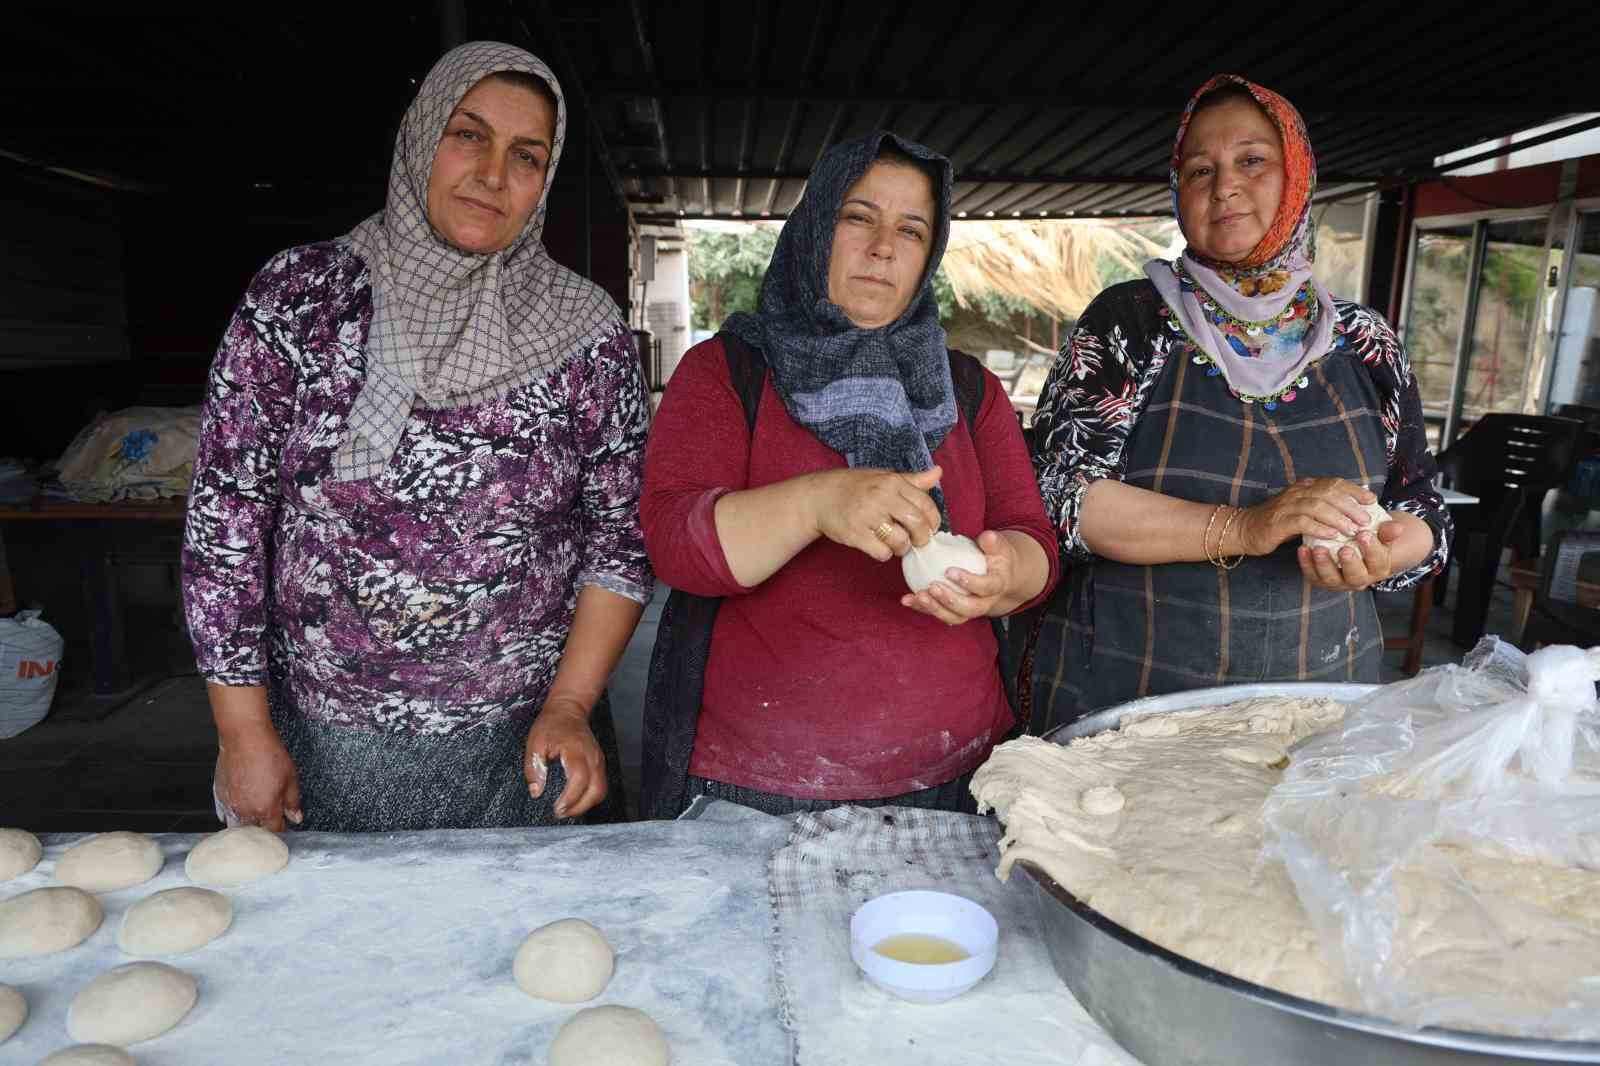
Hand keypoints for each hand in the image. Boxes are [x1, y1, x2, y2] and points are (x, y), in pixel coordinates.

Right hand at [213, 722, 301, 831]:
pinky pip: (224, 814)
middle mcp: (246, 811)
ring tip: (254, 817)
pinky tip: (238, 811)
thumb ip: (292, 801)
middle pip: (255, 831)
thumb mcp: (290, 777)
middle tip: (270, 821)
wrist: (245, 738)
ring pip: (237, 825)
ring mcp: (230, 804)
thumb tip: (295, 817)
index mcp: (266, 808)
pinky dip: (231, 815)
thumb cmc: (268, 754)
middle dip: (264, 829)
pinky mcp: (219, 796)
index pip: (275, 830)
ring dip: (246, 825)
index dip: (282, 829)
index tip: (284, 825)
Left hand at [524, 697, 606, 818]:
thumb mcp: (534, 743)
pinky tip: (575, 799)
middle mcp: (592, 757)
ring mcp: (599, 760)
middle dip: (579, 807)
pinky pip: (600, 785)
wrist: (568, 709)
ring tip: (567, 809)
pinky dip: (590, 797)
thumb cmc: (551, 724)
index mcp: (576, 750)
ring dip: (586, 804)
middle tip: (561, 813)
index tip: (557, 808)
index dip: (570, 798)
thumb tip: (536, 791)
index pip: (579, 779)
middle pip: (596, 790)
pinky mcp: (599, 763)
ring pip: (601, 791)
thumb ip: (534, 768)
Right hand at [810, 466, 943, 561]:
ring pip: (901, 541)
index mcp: (891, 482)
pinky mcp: (855, 534)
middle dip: (922, 538)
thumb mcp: (883, 477)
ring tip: (895, 544)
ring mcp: (867, 516)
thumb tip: (938, 473)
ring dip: (902, 548)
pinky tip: (877, 546)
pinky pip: (881, 552)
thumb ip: (912, 480)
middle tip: (916, 541)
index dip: (933, 521)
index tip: (930, 528)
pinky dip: (883, 553)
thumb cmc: (853, 487)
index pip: (926, 504)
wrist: (818, 497)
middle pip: (917, 525)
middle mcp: (881, 497)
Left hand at [900, 530, 1018, 624]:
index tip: (949, 571)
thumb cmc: (997, 558)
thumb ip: (993, 543)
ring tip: (917, 596)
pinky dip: (922, 608)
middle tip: (932, 587)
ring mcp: (970, 610)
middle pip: (969, 609)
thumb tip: (987, 536)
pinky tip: (907, 600)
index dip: (969, 582)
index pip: (986, 587)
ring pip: (954, 617)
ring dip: (933, 608)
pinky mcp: (955, 612)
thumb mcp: (999, 547)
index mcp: (997, 586)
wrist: (1001, 577)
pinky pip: (940, 614)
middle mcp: (985, 602)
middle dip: (949, 600)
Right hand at [1234, 478, 1378, 556]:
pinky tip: (1332, 536)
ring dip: (1338, 517)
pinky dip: (1319, 528)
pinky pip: (1302, 522)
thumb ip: (1320, 507)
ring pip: (1317, 506)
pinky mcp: (1278, 522)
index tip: (1371, 500)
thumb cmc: (1276, 523)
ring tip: (1353, 529)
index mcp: (1303, 487)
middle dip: (1350, 505)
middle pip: (1328, 493)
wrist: (1244, 529)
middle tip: (1366, 520)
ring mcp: (1286, 506)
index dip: (1354, 490)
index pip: (1333, 483)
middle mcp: (1296, 493)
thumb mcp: (1300, 511)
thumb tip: (1350, 510)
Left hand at [1299, 521, 1402, 590]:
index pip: (1378, 561)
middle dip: (1350, 563)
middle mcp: (1359, 579)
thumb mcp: (1380, 535)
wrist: (1353, 550)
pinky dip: (1306, 563)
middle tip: (1344, 549)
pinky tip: (1303, 549)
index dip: (1371, 549)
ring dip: (1323, 564)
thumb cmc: (1369, 540)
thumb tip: (1397, 527)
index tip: (1364, 534)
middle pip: (1355, 576)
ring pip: (1331, 579)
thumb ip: (1386, 531)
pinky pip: (1312, 575)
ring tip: (1318, 548)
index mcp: (1378, 568)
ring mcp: (1338, 582)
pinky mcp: (1320, 580)